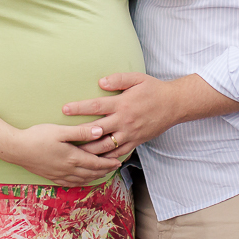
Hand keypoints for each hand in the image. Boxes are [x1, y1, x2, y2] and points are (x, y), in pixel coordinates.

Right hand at [0, 121, 122, 186]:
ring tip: (103, 173)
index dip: (109, 163)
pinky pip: (72, 183)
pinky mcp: (52, 177)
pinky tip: (83, 179)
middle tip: (115, 167)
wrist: (16, 149)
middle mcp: (68, 170)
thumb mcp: (60, 131)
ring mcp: (60, 175)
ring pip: (83, 180)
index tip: (119, 161)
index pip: (96, 163)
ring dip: (95, 177)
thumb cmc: (37, 136)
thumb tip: (100, 131)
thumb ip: (81, 132)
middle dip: (105, 170)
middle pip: (92, 173)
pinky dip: (82, 182)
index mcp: (72, 158)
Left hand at [61, 73, 180, 159]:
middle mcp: (124, 121)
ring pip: (106, 146)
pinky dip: (106, 158)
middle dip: (79, 134)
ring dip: (90, 150)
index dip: (79, 108)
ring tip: (75, 153)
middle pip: (97, 130)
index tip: (65, 109)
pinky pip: (119, 153)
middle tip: (64, 137)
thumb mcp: (137, 78)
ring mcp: (130, 134)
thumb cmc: (154, 89)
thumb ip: (118, 79)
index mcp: (122, 104)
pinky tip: (96, 160)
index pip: (96, 106)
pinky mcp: (136, 142)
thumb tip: (100, 82)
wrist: (174, 105)